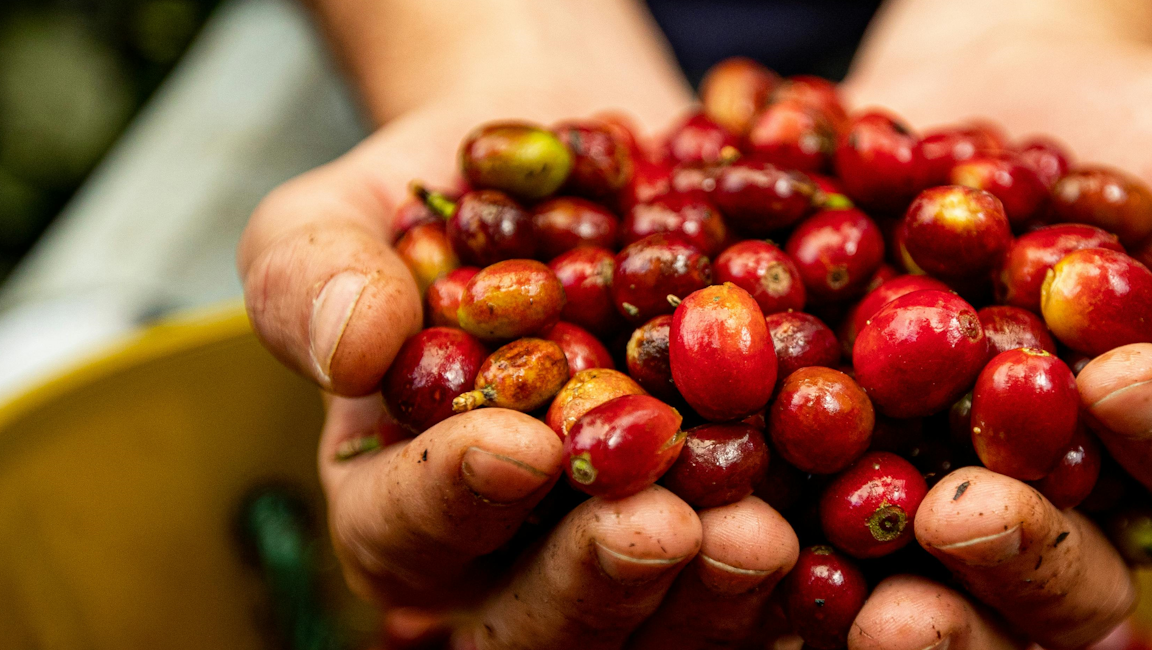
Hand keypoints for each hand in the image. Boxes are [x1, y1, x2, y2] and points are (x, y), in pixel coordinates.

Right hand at [239, 1, 802, 646]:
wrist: (599, 180)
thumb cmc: (456, 200)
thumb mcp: (347, 206)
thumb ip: (311, 272)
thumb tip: (350, 345)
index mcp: (401, 507)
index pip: (408, 529)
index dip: (459, 495)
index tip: (521, 443)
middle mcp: (511, 568)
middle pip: (540, 622)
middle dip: (601, 576)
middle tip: (660, 524)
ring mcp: (632, 569)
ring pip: (662, 630)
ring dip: (713, 593)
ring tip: (761, 530)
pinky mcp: (735, 544)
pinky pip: (770, 591)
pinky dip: (809, 569)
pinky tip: (840, 524)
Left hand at [838, 2, 1151, 647]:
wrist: (986, 83)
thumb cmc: (1136, 131)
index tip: (1115, 377)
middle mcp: (1075, 499)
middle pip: (1078, 579)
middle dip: (1028, 558)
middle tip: (966, 516)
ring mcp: (952, 495)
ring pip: (949, 592)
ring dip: (915, 608)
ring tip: (864, 598)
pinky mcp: (842, 477)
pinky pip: (817, 533)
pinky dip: (786, 539)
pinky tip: (747, 525)